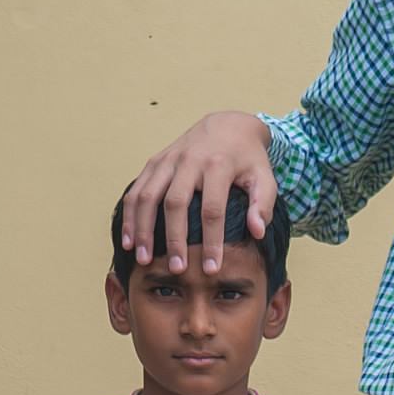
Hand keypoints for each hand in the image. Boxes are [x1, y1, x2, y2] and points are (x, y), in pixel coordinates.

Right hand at [120, 110, 275, 275]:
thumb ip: (263, 204)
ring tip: (142, 259)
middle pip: (175, 203)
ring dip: (143, 229)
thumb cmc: (248, 159)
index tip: (212, 268)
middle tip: (176, 269)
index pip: (213, 209)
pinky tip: (128, 241)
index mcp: (218, 165)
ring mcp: (168, 160)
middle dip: (174, 239)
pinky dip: (130, 216)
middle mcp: (189, 160)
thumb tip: (257, 232)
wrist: (227, 125)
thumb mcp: (265, 177)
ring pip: (148, 196)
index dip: (211, 241)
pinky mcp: (154, 162)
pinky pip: (136, 190)